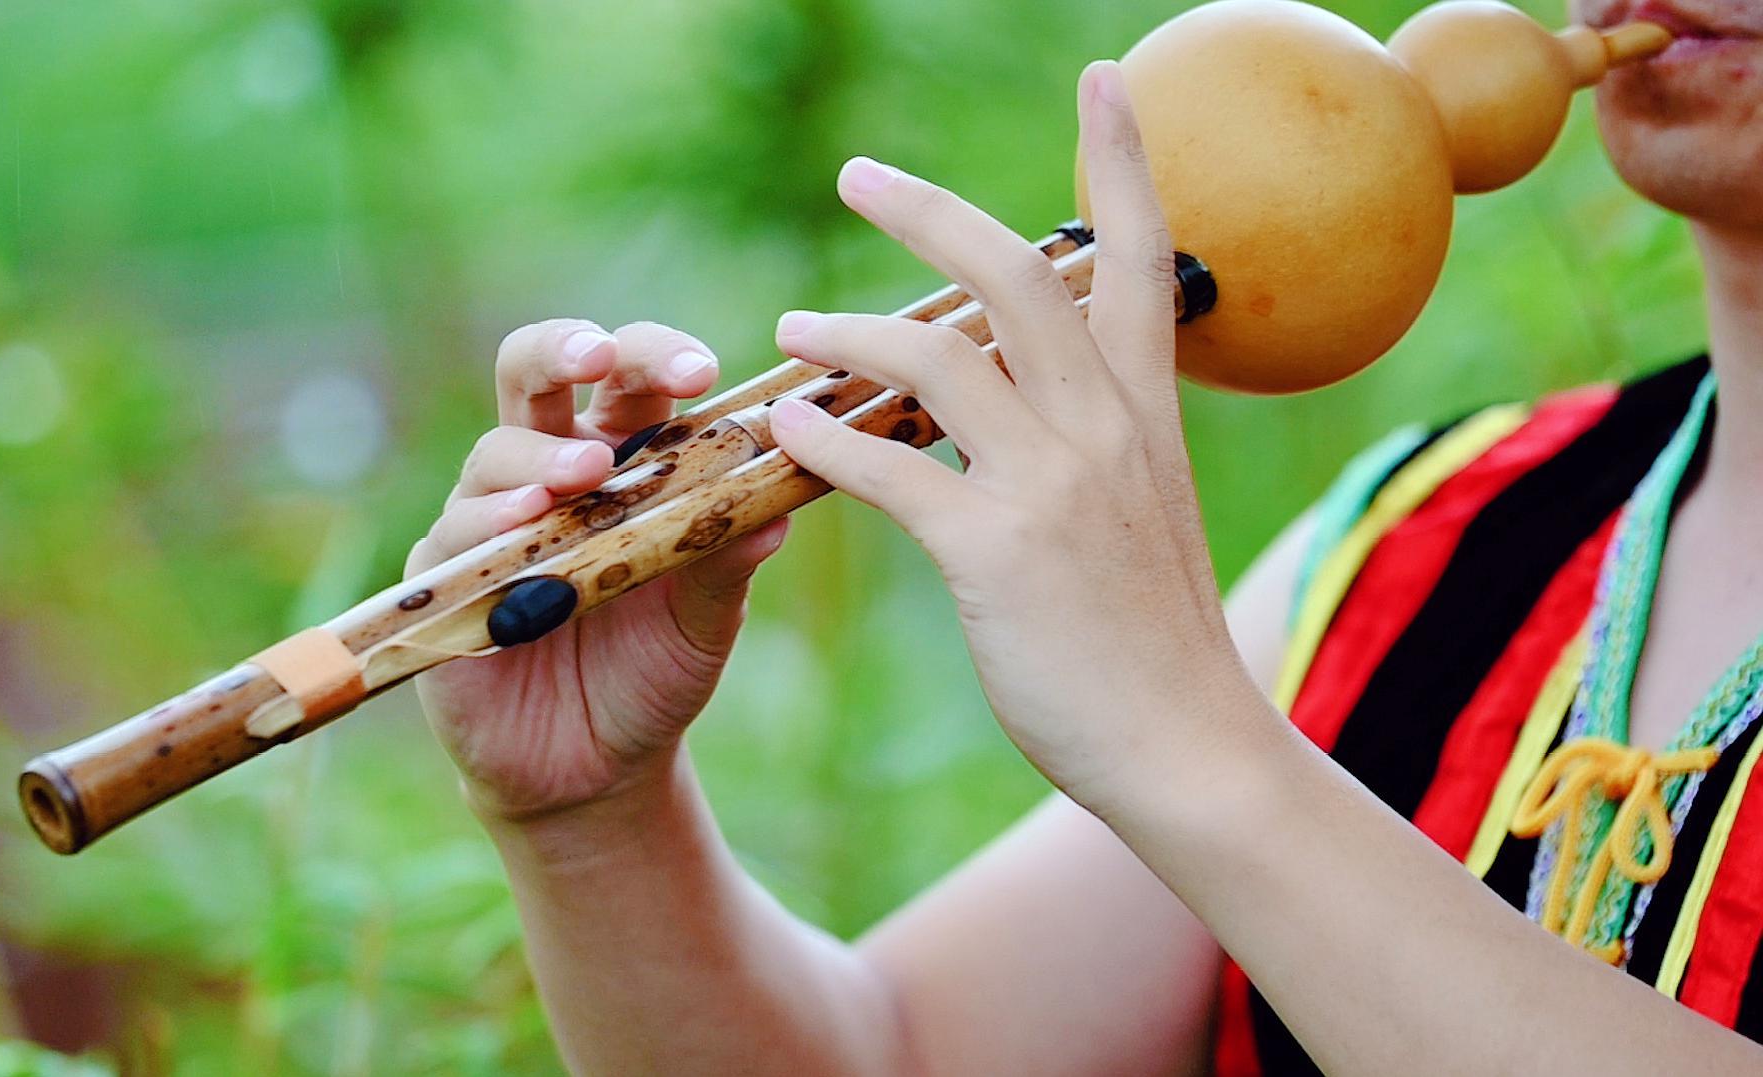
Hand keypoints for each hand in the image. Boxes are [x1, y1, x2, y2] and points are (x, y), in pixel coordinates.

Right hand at [410, 320, 787, 822]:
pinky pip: (456, 536)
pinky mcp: (444, 579)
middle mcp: (547, 471)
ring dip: (540, 457)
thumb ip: (729, 559)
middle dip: (563, 349)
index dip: (656, 356)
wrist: (596, 770)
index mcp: (621, 457)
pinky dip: (489, 523)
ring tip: (582, 473)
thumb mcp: (706, 618)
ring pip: (495, 453)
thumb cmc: (655, 671)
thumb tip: (779, 506)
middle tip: (598, 355)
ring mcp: (488, 521)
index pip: (628, 377)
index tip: (702, 372)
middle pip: (535, 375)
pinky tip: (522, 527)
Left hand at [767, 61, 1250, 813]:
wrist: (1189, 747)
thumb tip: (1016, 389)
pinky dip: (827, 440)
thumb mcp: (1145, 510)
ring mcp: (1054, 487)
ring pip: (936, 358)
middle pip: (1014, 274)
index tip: (1104, 78)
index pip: (1141, 256)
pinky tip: (788, 432)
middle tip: (854, 174)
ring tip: (791, 331)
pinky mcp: (999, 555)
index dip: (1121, 160)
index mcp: (1147, 410)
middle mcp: (1106, 427)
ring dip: (849, 330)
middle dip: (930, 210)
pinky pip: (891, 472)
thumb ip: (1092, 435)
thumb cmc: (1155, 634)